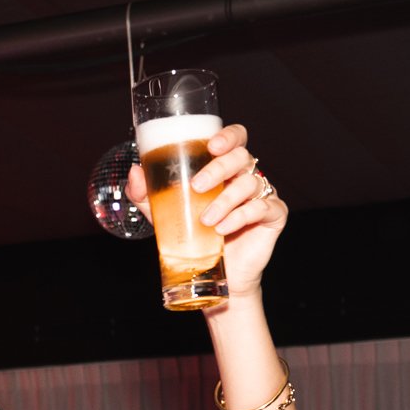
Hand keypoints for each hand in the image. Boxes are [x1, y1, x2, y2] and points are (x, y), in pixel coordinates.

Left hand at [125, 123, 285, 293]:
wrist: (214, 274)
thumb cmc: (193, 236)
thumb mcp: (164, 213)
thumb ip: (148, 194)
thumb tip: (135, 172)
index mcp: (226, 169)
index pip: (236, 139)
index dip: (229, 136)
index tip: (212, 145)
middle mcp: (246, 176)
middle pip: (242, 157)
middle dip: (218, 168)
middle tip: (196, 186)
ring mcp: (263, 195)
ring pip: (251, 182)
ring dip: (225, 200)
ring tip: (206, 220)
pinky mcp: (274, 216)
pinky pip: (263, 208)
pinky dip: (241, 216)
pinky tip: (223, 229)